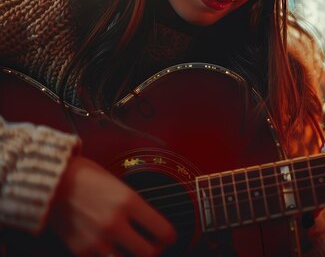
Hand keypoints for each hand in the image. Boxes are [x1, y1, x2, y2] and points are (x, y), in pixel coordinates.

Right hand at [48, 156, 176, 256]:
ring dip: (132, 256)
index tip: (169, 237)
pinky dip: (109, 256)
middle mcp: (115, 223)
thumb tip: (152, 224)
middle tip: (154, 245)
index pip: (164, 231)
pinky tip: (111, 250)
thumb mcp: (120, 185)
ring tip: (132, 250)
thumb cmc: (87, 177)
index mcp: (129, 202)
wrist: (50, 182)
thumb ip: (136, 206)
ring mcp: (97, 240)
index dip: (171, 237)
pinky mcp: (80, 250)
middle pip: (149, 253)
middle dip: (155, 250)